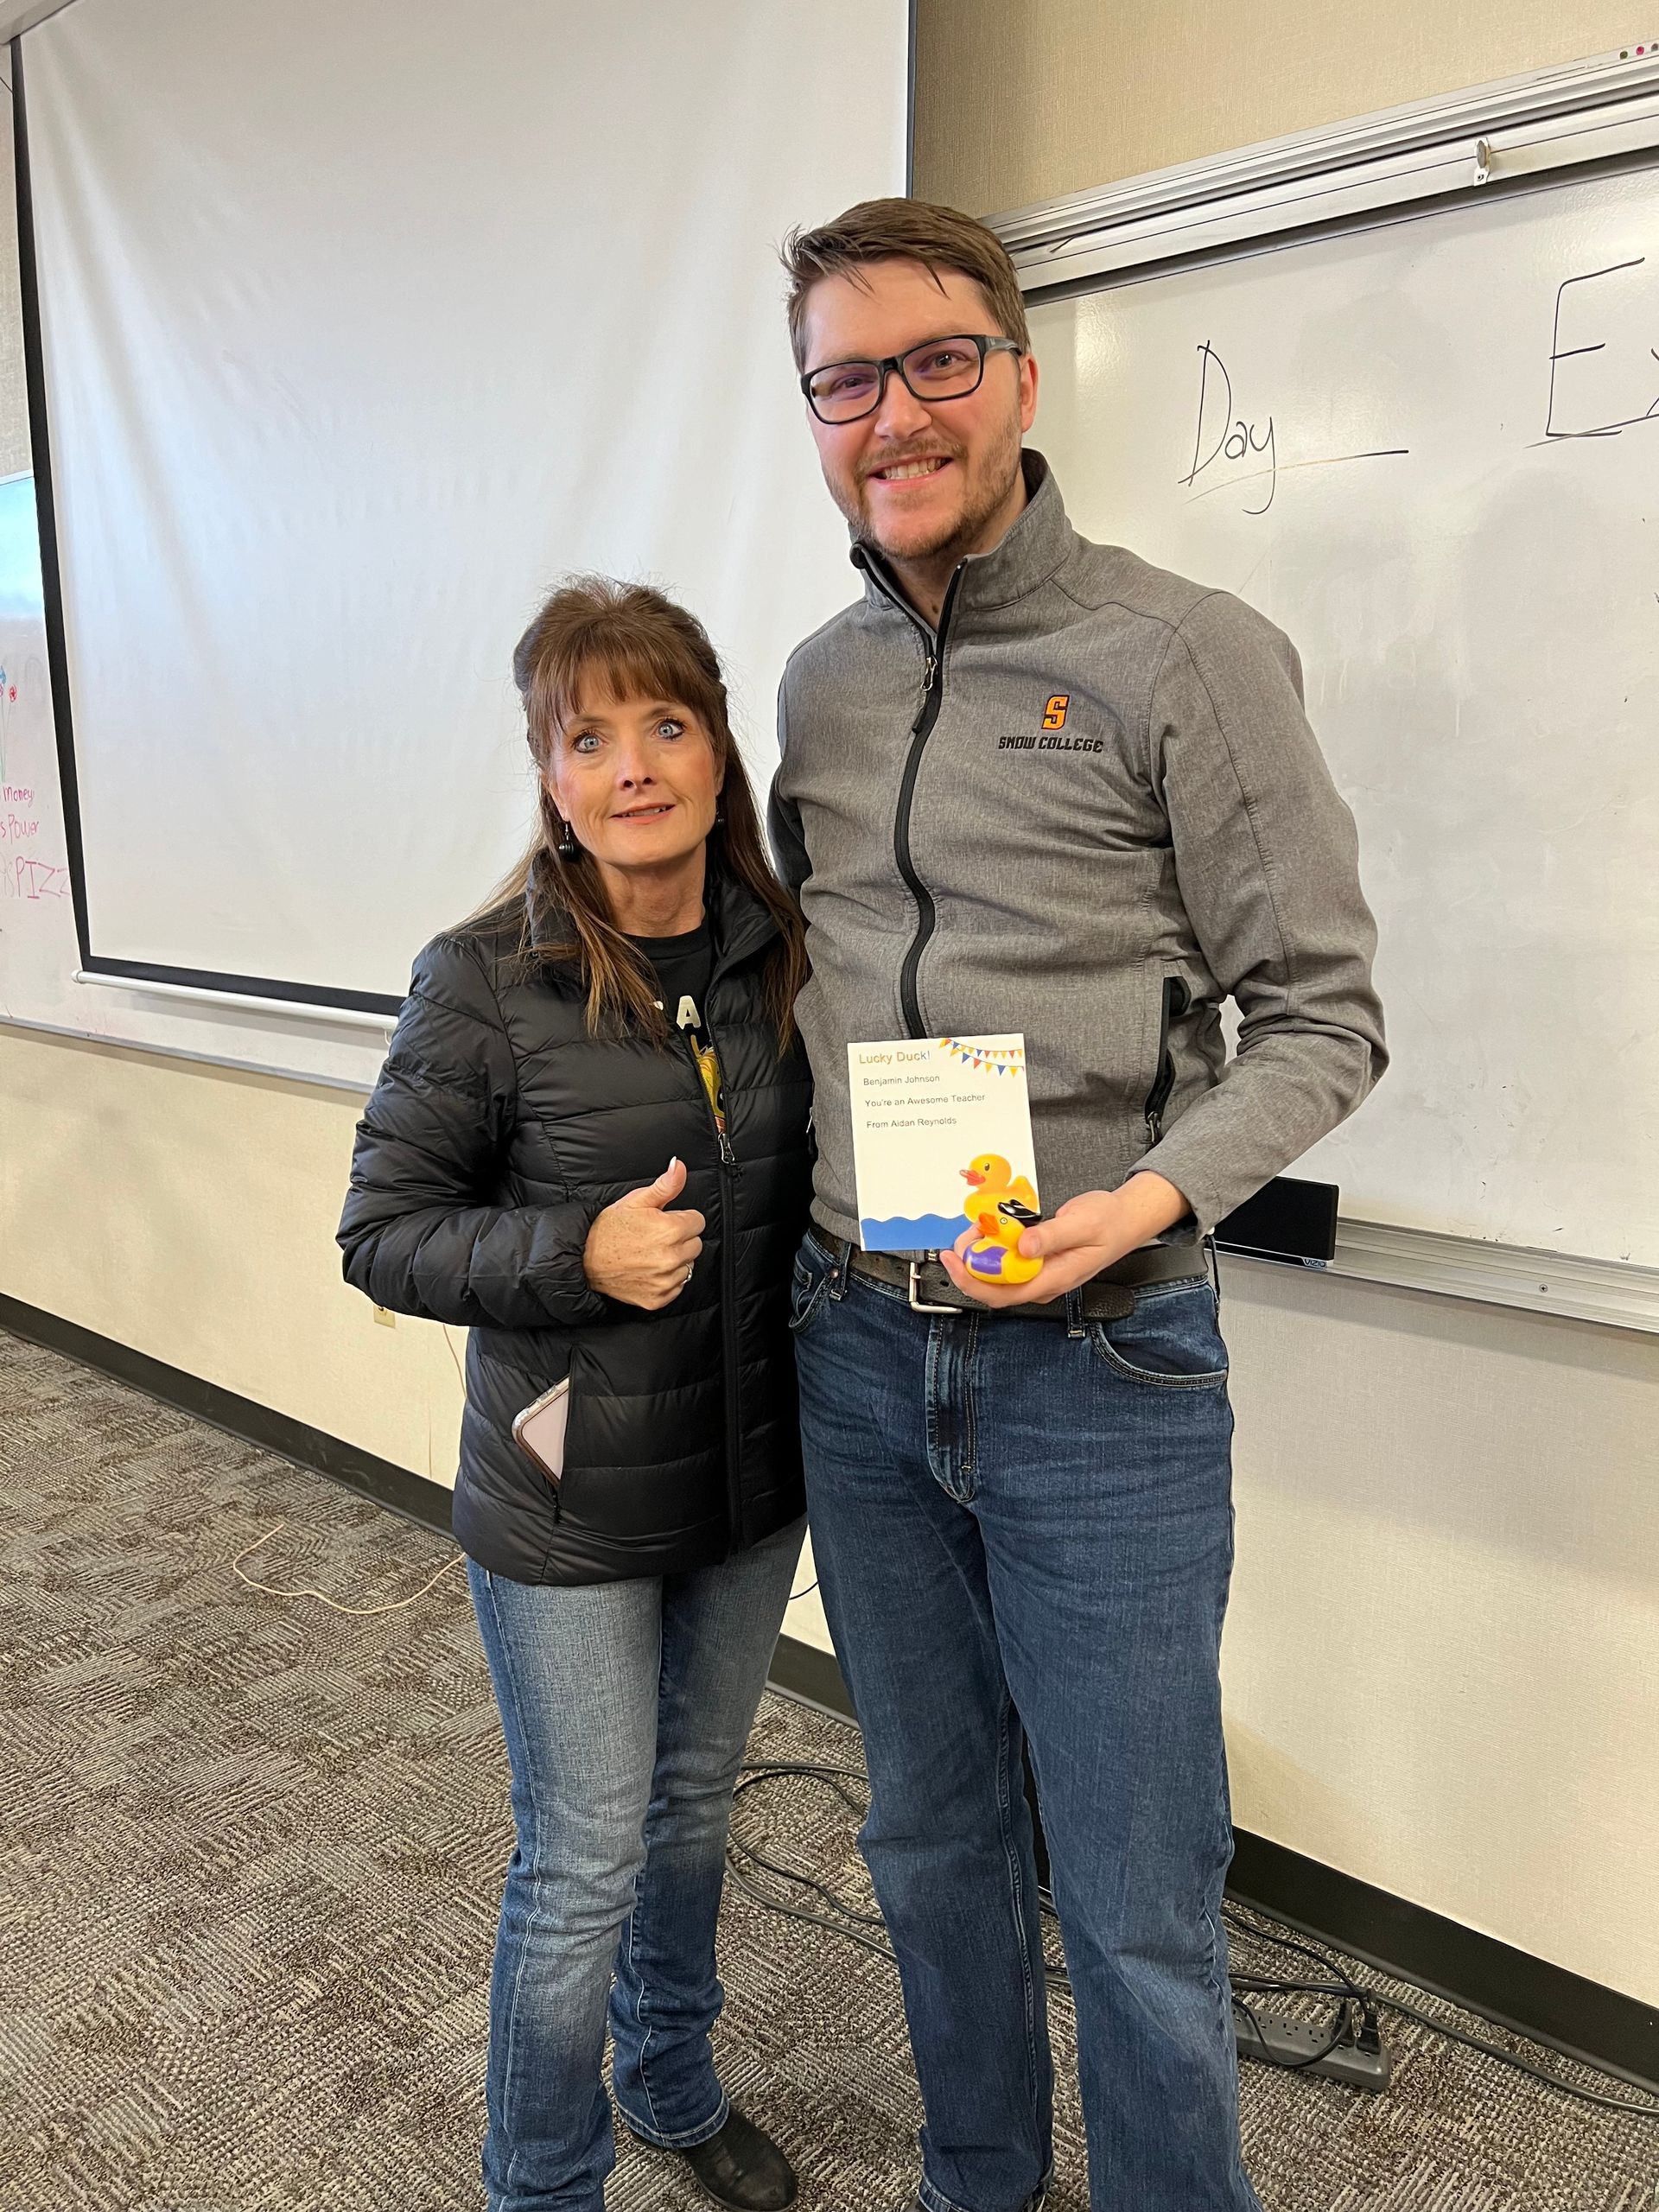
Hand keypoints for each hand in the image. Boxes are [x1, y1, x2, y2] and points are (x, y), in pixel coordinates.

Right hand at [582, 1156, 705, 1309]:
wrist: (584, 1261)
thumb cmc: (608, 1230)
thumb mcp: (636, 1201)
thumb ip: (665, 1185)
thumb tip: (679, 1166)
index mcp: (670, 1230)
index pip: (698, 1221)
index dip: (681, 1219)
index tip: (665, 1222)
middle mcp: (671, 1257)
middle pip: (696, 1244)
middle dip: (680, 1239)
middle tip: (655, 1238)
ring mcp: (665, 1280)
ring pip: (688, 1266)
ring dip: (675, 1260)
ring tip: (650, 1254)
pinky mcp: (659, 1298)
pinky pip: (677, 1286)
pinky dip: (666, 1280)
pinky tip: (648, 1270)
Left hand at [936, 1172, 1189, 1308]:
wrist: (1126, 1220)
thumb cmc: (1109, 1223)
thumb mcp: (1081, 1223)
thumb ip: (1050, 1236)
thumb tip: (1023, 1246)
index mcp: (1054, 1278)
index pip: (1003, 1293)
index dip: (972, 1280)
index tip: (955, 1258)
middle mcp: (1045, 1283)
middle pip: (995, 1289)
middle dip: (970, 1266)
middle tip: (962, 1239)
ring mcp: (1041, 1275)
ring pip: (1000, 1277)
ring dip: (982, 1256)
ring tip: (978, 1229)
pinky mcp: (1039, 1264)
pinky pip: (1009, 1265)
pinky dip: (994, 1249)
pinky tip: (992, 1231)